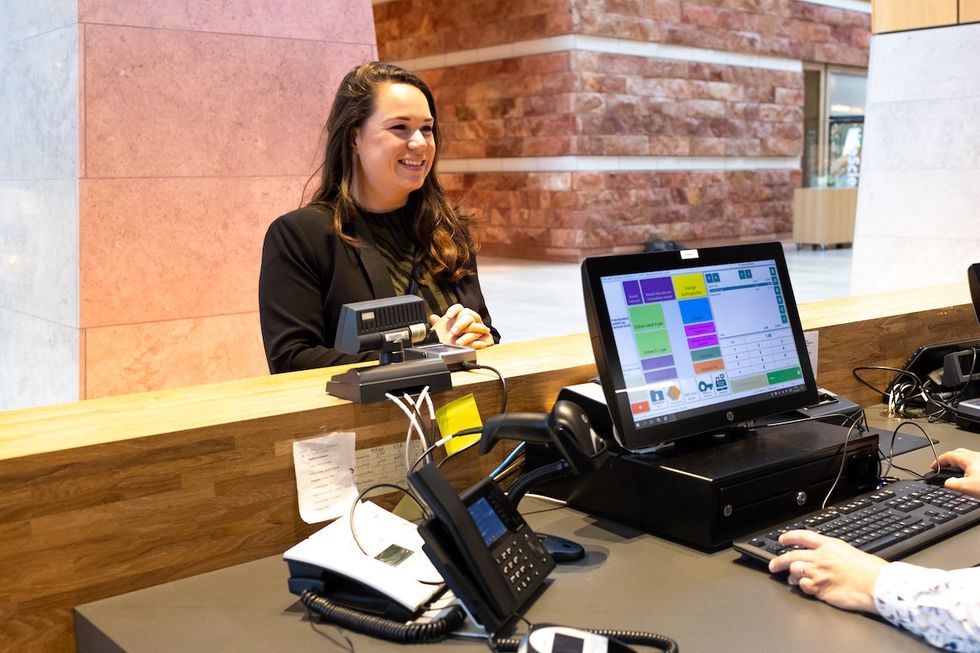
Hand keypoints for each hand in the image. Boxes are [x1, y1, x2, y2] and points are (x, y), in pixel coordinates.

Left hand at [429, 304, 493, 348]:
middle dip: (460, 324)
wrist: (472, 348)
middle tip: (453, 332)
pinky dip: (477, 343)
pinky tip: (472, 346)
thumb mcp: (447, 331)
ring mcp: (480, 328)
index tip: (448, 316)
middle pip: (468, 316)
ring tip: (459, 342)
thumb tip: (432, 317)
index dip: (454, 310)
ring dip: (467, 335)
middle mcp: (473, 320)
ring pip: (476, 327)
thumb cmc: (459, 337)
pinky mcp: (486, 338)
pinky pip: (484, 339)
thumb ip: (440, 324)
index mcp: (463, 316)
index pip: (459, 308)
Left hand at [768, 530, 886, 613]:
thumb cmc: (872, 571)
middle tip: (773, 565)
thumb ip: (832, 553)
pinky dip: (803, 587)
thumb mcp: (850, 552)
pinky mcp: (820, 589)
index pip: (802, 536)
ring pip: (794, 571)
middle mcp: (820, 558)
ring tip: (792, 578)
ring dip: (791, 575)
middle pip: (791, 556)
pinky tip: (807, 587)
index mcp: (829, 545)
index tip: (781, 539)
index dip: (788, 537)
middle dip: (778, 560)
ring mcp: (818, 574)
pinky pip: (804, 587)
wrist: (878, 585)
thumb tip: (821, 558)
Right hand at [932, 448, 979, 497]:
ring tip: (954, 472)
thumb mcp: (965, 487)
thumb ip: (951, 484)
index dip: (938, 461)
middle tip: (942, 467)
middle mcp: (976, 457)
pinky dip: (967, 468)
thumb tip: (946, 482)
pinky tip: (968, 476)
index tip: (933, 467)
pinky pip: (973, 464)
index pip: (948, 455)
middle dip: (948, 460)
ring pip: (966, 458)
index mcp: (969, 459)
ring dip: (958, 464)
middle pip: (957, 454)